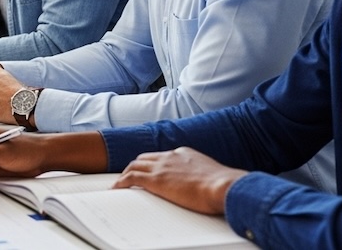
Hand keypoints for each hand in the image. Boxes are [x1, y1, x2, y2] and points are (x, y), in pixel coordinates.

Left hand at [113, 147, 246, 214]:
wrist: (225, 186)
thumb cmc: (225, 186)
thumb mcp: (213, 176)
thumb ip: (205, 178)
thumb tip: (210, 187)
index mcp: (184, 154)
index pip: (162, 156)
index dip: (153, 163)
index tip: (150, 170)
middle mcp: (171, 156)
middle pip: (145, 158)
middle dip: (136, 165)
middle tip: (129, 175)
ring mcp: (162, 167)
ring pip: (135, 165)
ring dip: (125, 174)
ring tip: (120, 182)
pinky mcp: (156, 180)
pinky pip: (132, 178)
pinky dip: (122, 182)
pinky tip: (117, 188)